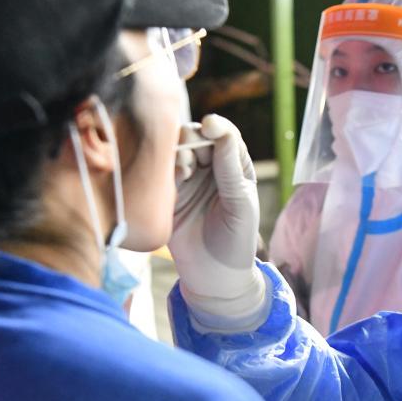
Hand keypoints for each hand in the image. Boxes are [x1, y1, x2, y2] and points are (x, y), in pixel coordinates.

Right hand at [169, 114, 265, 325]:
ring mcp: (186, 180)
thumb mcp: (240, 203)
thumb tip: (220, 129)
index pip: (224, 136)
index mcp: (233, 166)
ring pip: (176, 151)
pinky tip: (175, 176)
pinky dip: (166, 167)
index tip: (210, 125)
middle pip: (196, 137)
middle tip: (191, 146)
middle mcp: (209, 168)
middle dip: (193, 137)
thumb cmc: (236, 239)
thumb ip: (229, 168)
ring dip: (178, 151)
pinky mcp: (166, 194)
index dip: (217, 127)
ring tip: (185, 169)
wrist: (214, 275)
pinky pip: (161, 172)